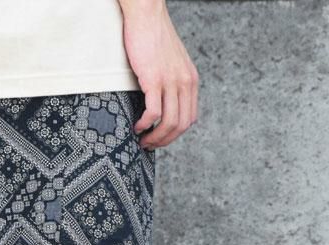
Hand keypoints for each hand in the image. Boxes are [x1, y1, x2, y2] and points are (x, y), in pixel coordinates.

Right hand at [119, 0, 198, 148]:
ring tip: (143, 140)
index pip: (189, 118)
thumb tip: (164, 102)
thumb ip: (173, 82)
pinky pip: (154, 112)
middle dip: (165, 141)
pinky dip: (145, 124)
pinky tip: (137, 125)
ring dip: (155, 137)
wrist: (147, 15)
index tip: (161, 138)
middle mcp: (184, 82)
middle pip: (181, 126)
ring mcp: (170, 81)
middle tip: (150, 145)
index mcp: (190, 80)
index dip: (175, 135)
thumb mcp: (172, 63)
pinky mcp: (154, 79)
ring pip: (169, 123)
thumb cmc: (154, 37)